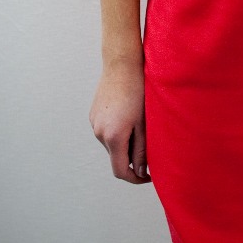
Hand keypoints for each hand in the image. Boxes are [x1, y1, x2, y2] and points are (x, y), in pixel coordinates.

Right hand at [89, 57, 151, 183]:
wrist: (122, 64)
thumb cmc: (138, 91)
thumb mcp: (144, 123)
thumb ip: (142, 150)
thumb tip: (140, 171)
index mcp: (113, 137)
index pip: (120, 171)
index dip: (135, 178)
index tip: (149, 176)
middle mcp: (99, 133)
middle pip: (116, 157)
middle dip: (132, 157)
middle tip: (149, 143)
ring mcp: (94, 123)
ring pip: (111, 144)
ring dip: (125, 143)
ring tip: (139, 124)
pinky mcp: (93, 115)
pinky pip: (105, 132)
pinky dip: (117, 132)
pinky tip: (128, 116)